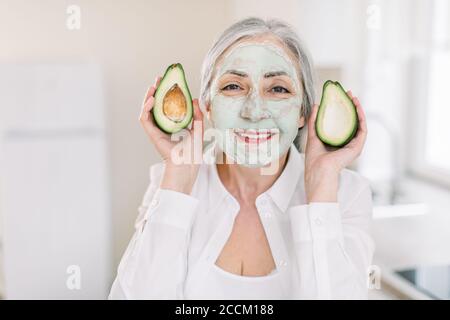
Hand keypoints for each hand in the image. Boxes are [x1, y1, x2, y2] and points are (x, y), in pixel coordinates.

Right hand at [139, 76, 203, 193]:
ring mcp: (156, 131)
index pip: (167, 106)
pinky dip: (146, 108)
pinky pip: (145, 119)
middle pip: (156, 105)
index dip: (167, 94)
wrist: (186, 166)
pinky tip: (151, 99)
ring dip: (148, 96)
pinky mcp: (152, 134)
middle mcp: (162, 127)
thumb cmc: (193, 153)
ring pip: (148, 110)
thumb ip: (197, 115)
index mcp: (172, 125)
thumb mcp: (199, 130)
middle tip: (160, 78)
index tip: (170, 82)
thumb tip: (195, 99)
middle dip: (157, 91)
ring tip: (153, 85)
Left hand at [304, 91, 367, 202]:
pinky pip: (362, 129)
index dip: (343, 109)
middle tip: (348, 93)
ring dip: (358, 109)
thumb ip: (314, 121)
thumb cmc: (314, 158)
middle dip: (351, 106)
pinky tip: (357, 108)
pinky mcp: (358, 147)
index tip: (340, 97)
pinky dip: (361, 117)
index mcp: (338, 142)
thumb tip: (316, 105)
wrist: (319, 170)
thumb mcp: (313, 134)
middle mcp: (348, 143)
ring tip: (353, 97)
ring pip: (359, 123)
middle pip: (352, 121)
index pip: (343, 122)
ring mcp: (354, 145)